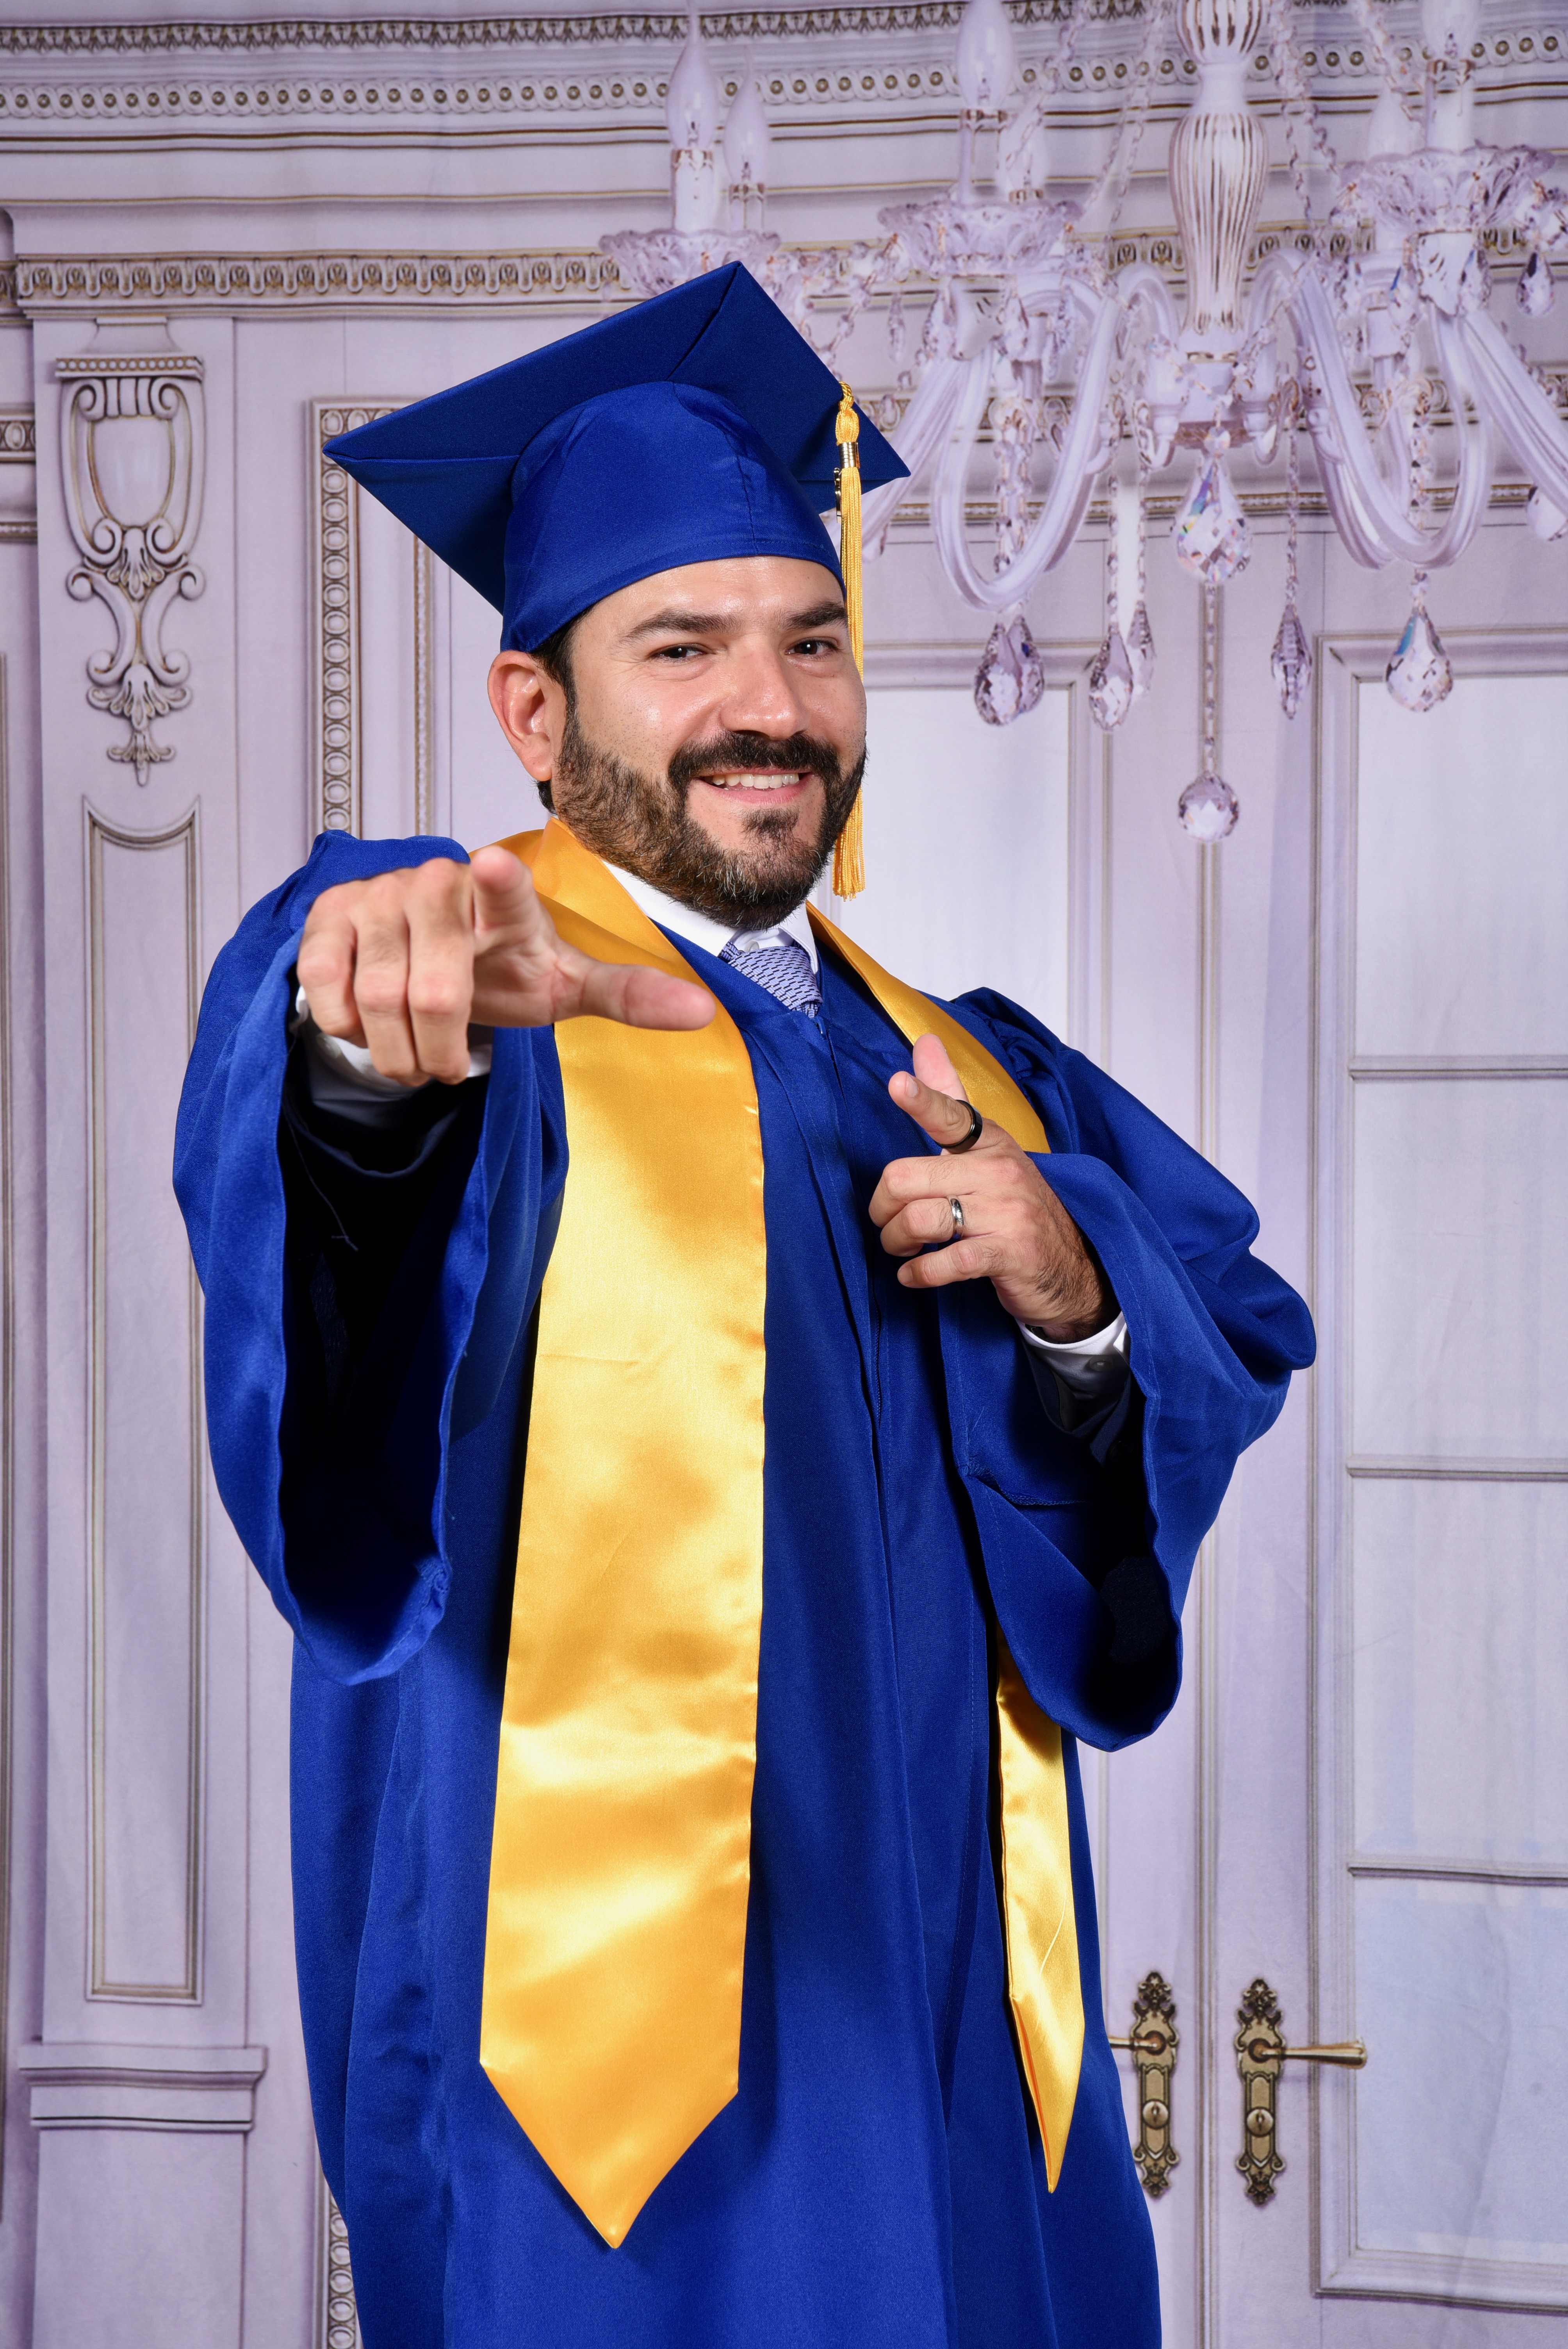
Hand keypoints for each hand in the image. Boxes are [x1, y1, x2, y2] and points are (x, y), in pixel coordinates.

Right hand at [296, 844, 713, 1085]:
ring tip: (414, 1053)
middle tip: (446, 1064)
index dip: (500, 885)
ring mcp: (379, 897)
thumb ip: (627, 995)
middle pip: (435, 989)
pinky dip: (350, 1026)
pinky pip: (330, 989)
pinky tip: (371, 1021)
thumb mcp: (563, 983)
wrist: (426, 956)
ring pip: (379, 998)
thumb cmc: (499, 965)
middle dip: (439, 1047)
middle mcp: (439, 887)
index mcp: (505, 901)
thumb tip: (703, 1012)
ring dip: (397, 1050)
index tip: (500, 868)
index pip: (505, 892)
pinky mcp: (330, 917)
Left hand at [868, 1033, 1111, 1340]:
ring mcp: (1006, 1213)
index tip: (898, 1084)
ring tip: (901, 1248)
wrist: (1071, 1266)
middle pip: (906, 1178)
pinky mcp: (1009, 1254)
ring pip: (920, 1219)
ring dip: (896, 1241)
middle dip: (882, 1206)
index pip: (951, 1114)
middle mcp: (998, 1171)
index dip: (922, 1100)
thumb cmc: (1014, 1205)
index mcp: (989, 1142)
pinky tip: (912, 1275)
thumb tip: (925, 1041)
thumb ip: (949, 1099)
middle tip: (886, 1220)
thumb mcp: (986, 1150)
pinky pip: (947, 1263)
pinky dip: (919, 1273)